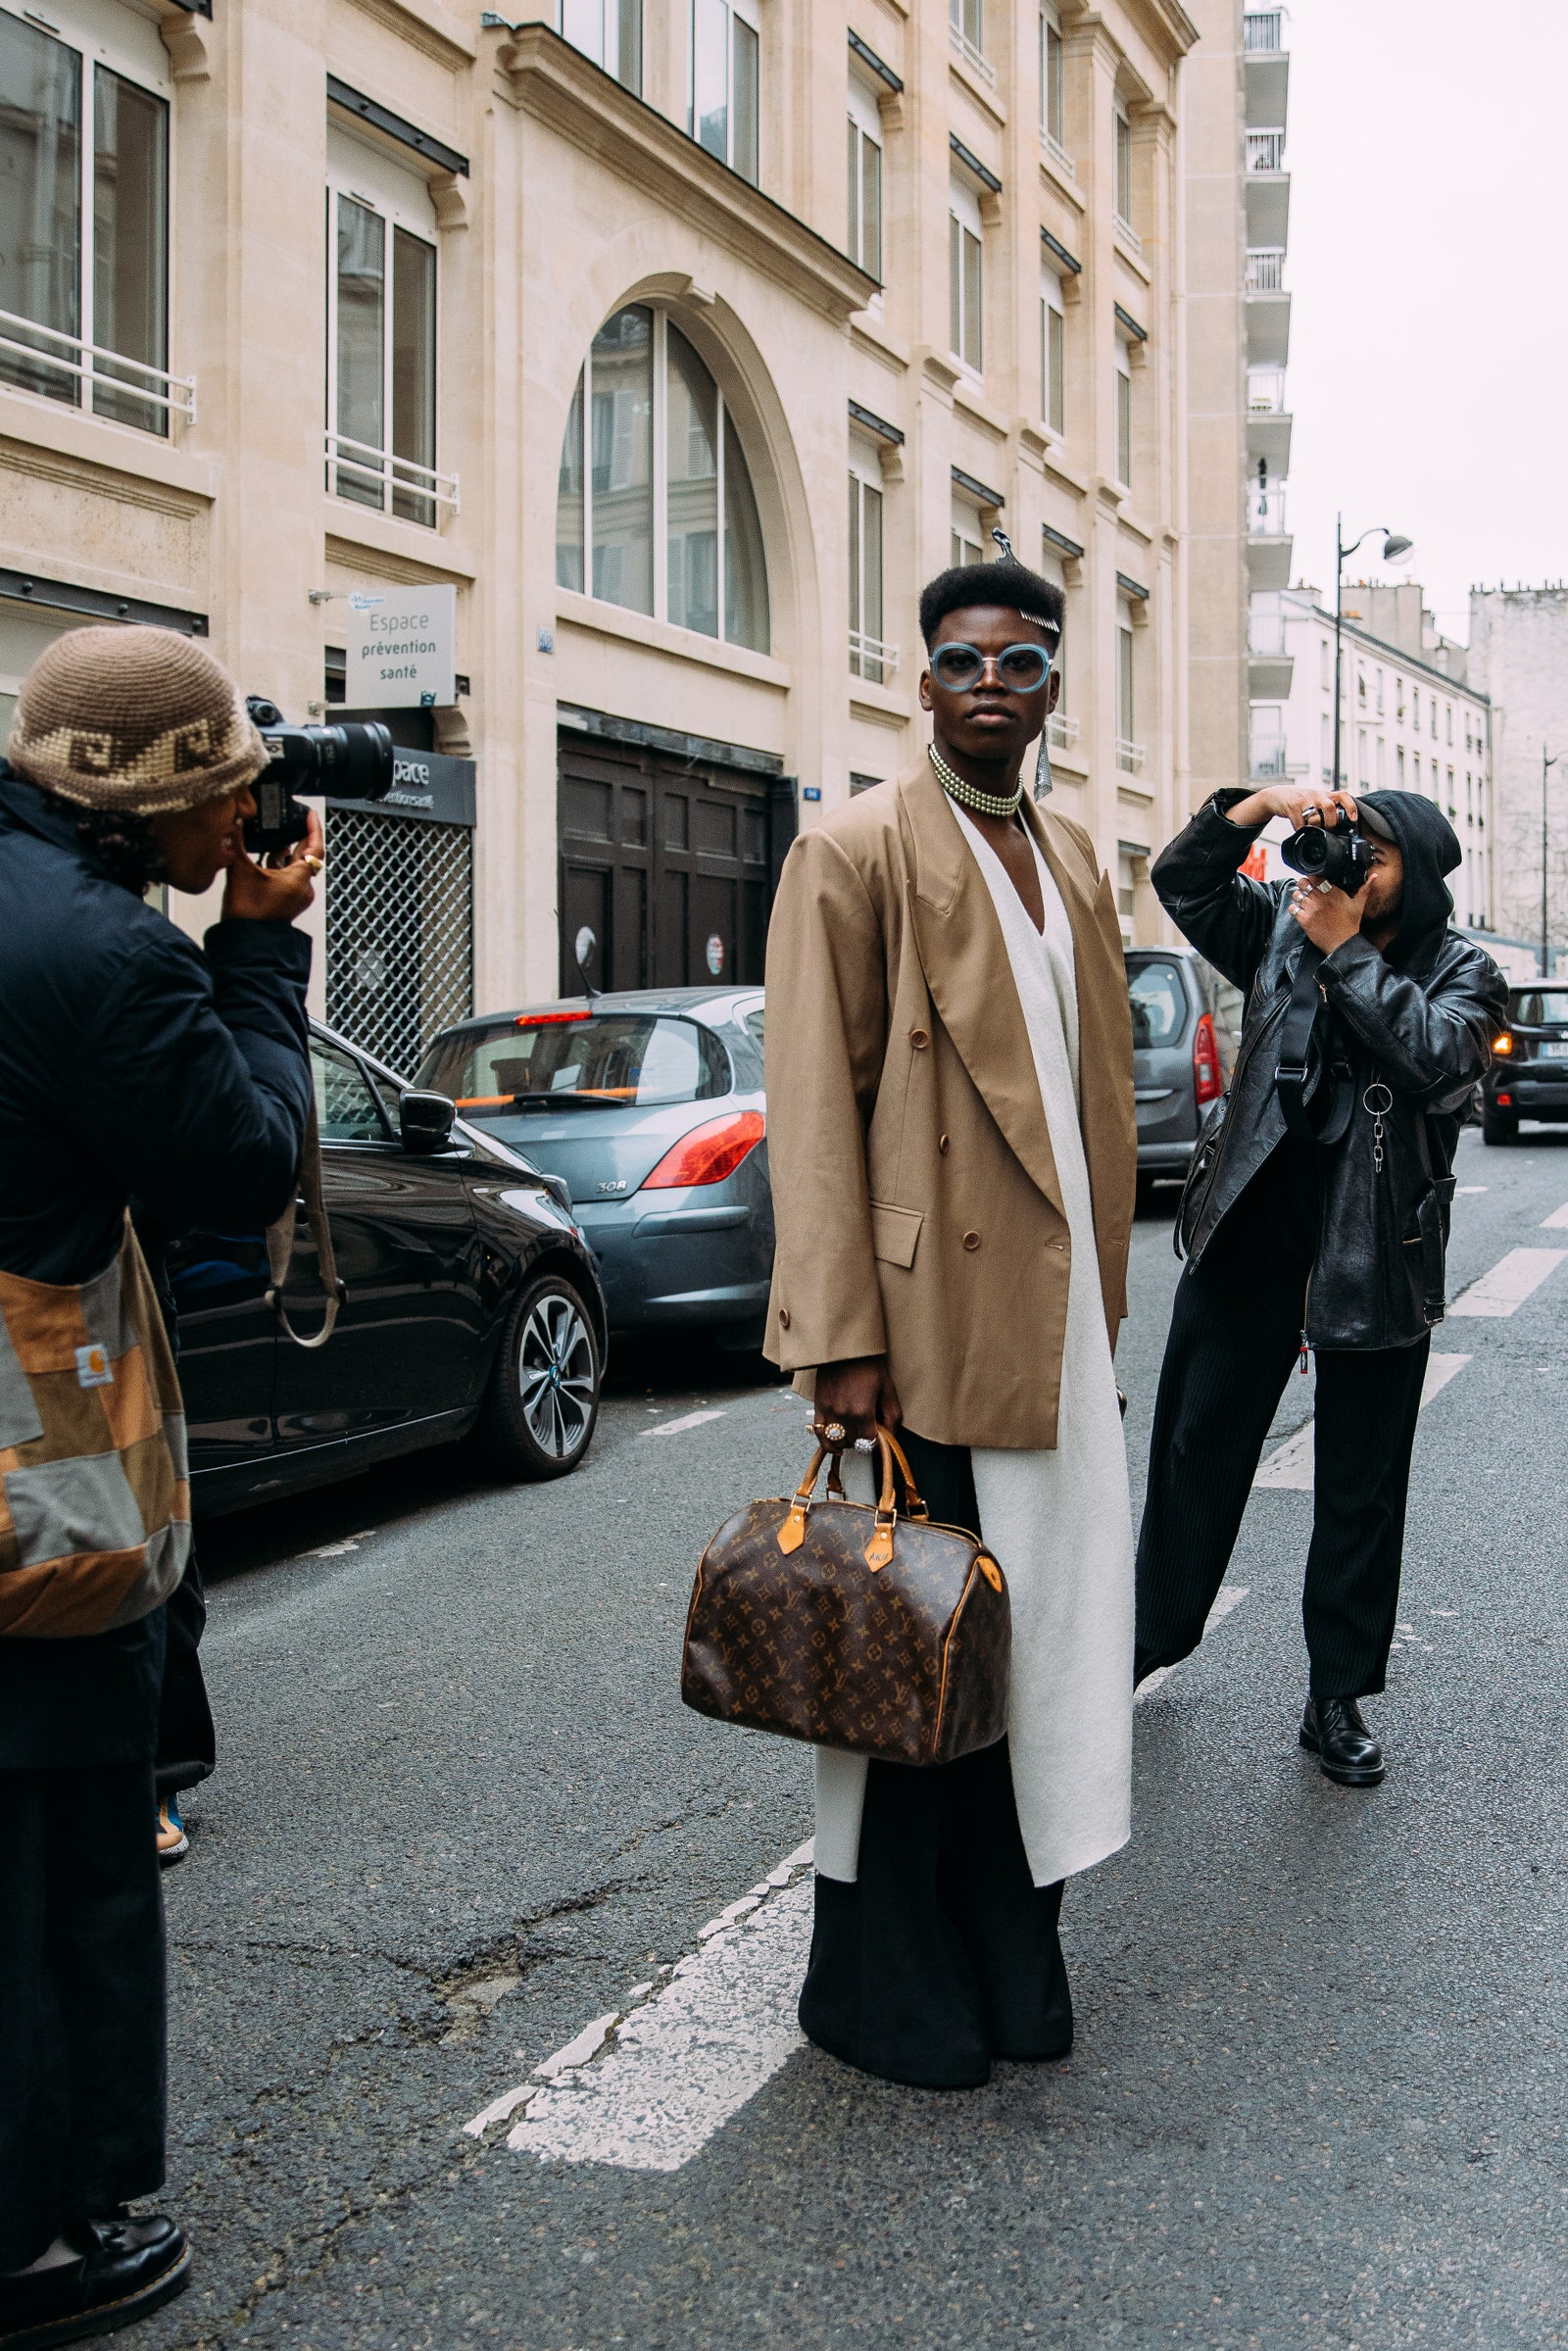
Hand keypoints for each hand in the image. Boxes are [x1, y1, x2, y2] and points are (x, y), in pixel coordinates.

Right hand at [221, 805, 323, 923]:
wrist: (245, 941)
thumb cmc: (246, 913)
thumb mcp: (239, 869)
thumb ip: (237, 842)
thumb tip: (235, 820)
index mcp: (298, 879)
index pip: (315, 848)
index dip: (313, 828)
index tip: (310, 814)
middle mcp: (303, 889)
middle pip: (308, 856)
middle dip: (300, 837)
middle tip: (294, 819)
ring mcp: (297, 897)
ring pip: (297, 868)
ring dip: (288, 852)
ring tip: (276, 837)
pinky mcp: (289, 903)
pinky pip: (290, 878)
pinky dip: (281, 866)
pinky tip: (267, 858)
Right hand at [811, 1354, 902, 1448]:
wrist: (845, 1348)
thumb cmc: (869, 1365)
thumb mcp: (887, 1388)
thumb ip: (891, 1415)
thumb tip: (891, 1435)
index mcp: (862, 1412)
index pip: (869, 1443)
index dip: (877, 1443)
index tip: (879, 1437)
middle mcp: (843, 1415)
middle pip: (854, 1443)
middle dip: (863, 1440)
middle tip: (869, 1430)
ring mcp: (829, 1411)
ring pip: (838, 1441)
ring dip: (848, 1442)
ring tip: (855, 1435)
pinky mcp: (818, 1406)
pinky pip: (820, 1434)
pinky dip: (828, 1444)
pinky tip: (836, 1447)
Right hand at [1225, 784, 1360, 832]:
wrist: (1278, 795)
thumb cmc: (1301, 800)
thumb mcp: (1316, 801)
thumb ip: (1328, 810)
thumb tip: (1342, 826)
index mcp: (1325, 795)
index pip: (1343, 796)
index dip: (1350, 807)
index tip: (1353, 819)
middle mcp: (1316, 795)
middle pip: (1329, 807)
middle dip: (1331, 822)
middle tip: (1328, 829)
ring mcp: (1304, 800)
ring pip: (1314, 816)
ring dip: (1315, 827)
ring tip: (1313, 830)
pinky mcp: (1291, 807)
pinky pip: (1299, 823)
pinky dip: (1301, 830)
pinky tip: (1300, 830)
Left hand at [1289, 876, 1363, 952]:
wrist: (1343, 944)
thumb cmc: (1351, 924)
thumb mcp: (1359, 904)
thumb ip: (1365, 888)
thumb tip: (1375, 876)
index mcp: (1333, 892)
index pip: (1316, 876)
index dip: (1312, 876)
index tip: (1313, 879)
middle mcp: (1321, 899)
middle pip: (1303, 883)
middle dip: (1303, 885)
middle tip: (1306, 889)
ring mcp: (1312, 909)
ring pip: (1296, 894)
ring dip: (1298, 896)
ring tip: (1303, 900)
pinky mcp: (1305, 920)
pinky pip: (1293, 908)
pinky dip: (1294, 908)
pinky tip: (1300, 911)